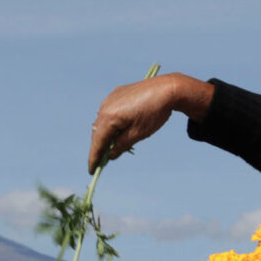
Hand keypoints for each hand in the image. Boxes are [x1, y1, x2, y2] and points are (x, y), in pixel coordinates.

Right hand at [87, 73, 213, 172]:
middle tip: (100, 162)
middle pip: (97, 132)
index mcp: (110, 117)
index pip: (98, 142)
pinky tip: (117, 130)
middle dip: (99, 147)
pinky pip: (108, 111)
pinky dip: (110, 123)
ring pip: (102, 121)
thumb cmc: (154, 113)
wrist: (168, 89)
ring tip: (110, 148)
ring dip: (104, 134)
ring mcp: (110, 98)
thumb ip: (121, 146)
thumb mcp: (138, 134)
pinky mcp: (117, 93)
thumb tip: (110, 155)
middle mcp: (105, 106)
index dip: (94, 158)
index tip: (91, 171)